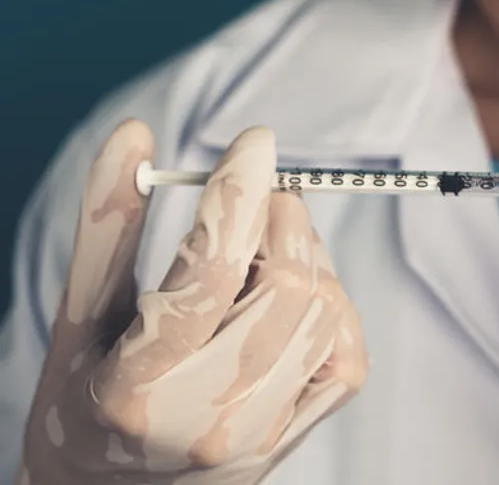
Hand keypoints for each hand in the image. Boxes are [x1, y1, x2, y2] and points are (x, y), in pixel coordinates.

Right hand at [19, 121, 367, 483]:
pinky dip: (334, 308)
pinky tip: (296, 298)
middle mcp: (209, 415)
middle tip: (258, 199)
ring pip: (325, 312)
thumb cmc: (83, 401)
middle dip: (281, 220)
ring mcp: (260, 431)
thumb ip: (109, 227)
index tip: (254, 142)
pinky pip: (347, 354)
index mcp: (139, 385)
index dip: (238, 195)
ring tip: (265, 252)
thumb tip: (136, 136)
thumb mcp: (79, 318)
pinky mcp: (294, 435)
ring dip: (309, 258)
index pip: (210, 272)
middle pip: (286, 288)